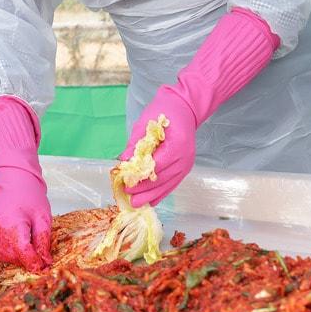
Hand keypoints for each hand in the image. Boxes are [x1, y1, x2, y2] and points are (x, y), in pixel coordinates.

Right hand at [0, 166, 51, 271]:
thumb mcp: (43, 218)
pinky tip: (13, 242)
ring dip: (15, 256)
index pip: (22, 250)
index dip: (33, 262)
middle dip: (26, 258)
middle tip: (35, 250)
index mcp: (14, 222)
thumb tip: (45, 262)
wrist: (15, 186)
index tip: (42, 267)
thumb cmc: (31, 200)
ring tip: (24, 242)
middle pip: (13, 256)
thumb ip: (43, 241)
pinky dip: (6, 252)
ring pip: (3, 257)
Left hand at [119, 85, 197, 207]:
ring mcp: (186, 164)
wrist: (187, 108)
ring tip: (137, 204)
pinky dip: (162, 193)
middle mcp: (184, 157)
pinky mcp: (185, 167)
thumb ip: (135, 143)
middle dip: (144, 190)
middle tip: (128, 198)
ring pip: (168, 185)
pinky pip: (173, 184)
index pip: (156, 165)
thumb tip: (123, 160)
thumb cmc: (165, 110)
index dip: (140, 177)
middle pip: (162, 179)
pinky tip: (152, 201)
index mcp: (175, 144)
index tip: (126, 183)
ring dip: (152, 195)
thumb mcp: (146, 122)